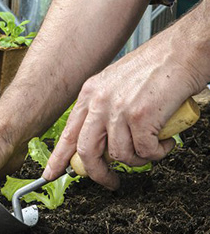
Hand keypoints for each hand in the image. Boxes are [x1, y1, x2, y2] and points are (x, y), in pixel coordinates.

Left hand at [43, 37, 202, 188]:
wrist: (183, 51)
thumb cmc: (157, 67)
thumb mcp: (116, 85)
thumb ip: (104, 110)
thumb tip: (103, 142)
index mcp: (90, 93)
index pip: (68, 133)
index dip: (59, 158)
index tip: (51, 174)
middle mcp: (99, 101)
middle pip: (86, 151)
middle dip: (98, 173)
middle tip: (110, 182)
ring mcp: (118, 109)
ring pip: (120, 155)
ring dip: (139, 160)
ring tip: (153, 148)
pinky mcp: (140, 117)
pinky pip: (145, 152)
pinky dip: (158, 152)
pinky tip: (165, 140)